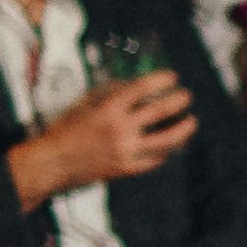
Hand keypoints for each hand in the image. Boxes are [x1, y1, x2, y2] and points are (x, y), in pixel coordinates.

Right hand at [14, 66, 195, 202]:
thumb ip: (109, 93)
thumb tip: (133, 85)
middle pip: (160, 112)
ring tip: (191, 121)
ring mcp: (126, 151)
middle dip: (178, 101)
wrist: (55, 162)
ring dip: (183, 129)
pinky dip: (166, 150)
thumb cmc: (67, 130)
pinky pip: (156, 159)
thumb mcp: (84, 104)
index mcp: (108, 109)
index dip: (161, 80)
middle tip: (186, 96)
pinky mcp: (128, 169)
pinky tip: (172, 144)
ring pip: (166, 140)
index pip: (141, 89)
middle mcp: (120, 129)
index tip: (172, 77)